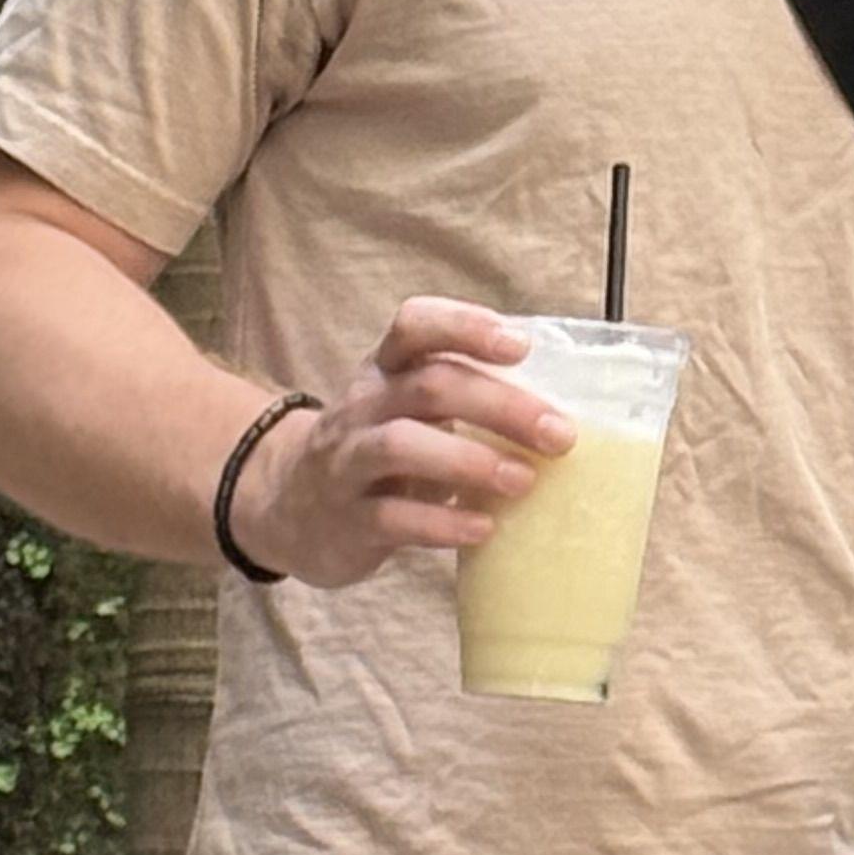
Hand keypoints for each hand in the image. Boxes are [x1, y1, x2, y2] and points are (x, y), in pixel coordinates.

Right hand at [236, 300, 579, 589]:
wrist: (288, 507)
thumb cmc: (379, 452)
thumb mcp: (409, 412)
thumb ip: (467, 402)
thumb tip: (564, 415)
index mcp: (385, 371)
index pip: (414, 326)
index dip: (466, 327)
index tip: (521, 345)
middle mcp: (362, 407)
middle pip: (428, 386)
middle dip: (501, 405)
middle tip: (560, 434)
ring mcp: (347, 462)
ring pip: (400, 446)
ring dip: (470, 460)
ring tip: (524, 480)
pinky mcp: (345, 521)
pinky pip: (391, 517)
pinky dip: (442, 522)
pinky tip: (484, 528)